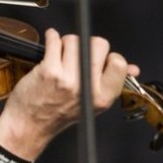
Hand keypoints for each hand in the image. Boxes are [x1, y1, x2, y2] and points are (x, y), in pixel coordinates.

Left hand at [0, 29, 139, 158]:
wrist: (30, 125)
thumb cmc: (58, 114)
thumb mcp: (91, 104)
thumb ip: (111, 84)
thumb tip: (132, 68)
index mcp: (102, 97)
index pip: (118, 63)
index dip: (107, 55)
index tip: (98, 57)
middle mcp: (87, 88)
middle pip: (98, 44)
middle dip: (87, 44)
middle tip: (77, 54)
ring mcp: (68, 79)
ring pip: (75, 40)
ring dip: (66, 42)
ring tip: (61, 54)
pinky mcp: (49, 71)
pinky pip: (55, 40)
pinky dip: (51, 37)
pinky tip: (51, 42)